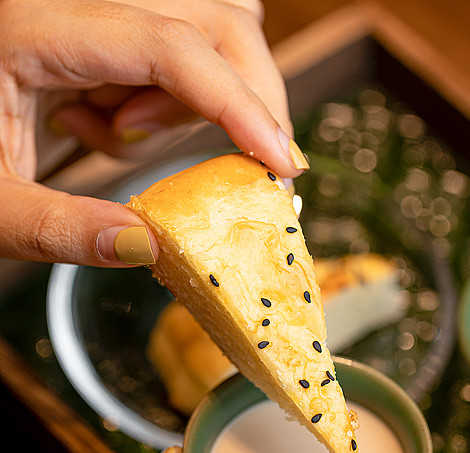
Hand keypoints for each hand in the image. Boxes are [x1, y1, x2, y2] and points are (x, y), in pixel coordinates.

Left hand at [0, 0, 303, 266]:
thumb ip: (60, 230)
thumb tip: (145, 249)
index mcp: (30, 24)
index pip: (167, 44)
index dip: (236, 103)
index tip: (279, 163)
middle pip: (211, 16)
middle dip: (244, 95)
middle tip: (237, 161)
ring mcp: (88, 11)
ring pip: (204, 26)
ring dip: (196, 96)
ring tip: (126, 134)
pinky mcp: (99, 30)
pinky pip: (173, 50)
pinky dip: (166, 97)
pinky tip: (109, 122)